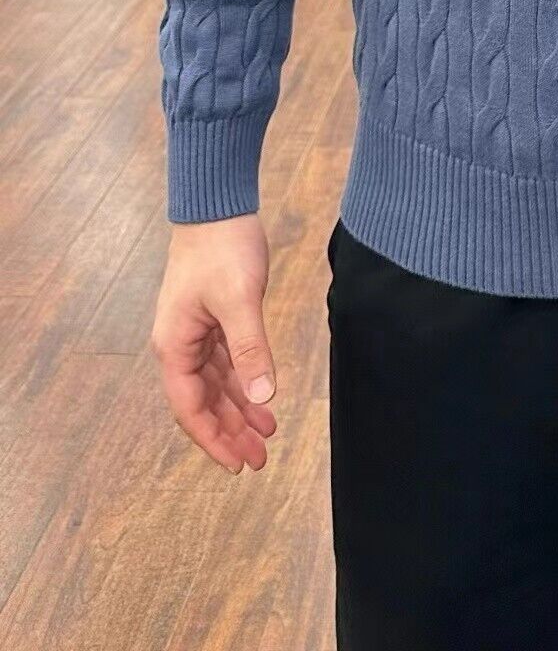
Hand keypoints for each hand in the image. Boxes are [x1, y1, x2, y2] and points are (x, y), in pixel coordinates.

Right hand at [152, 213, 277, 473]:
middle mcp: (180, 345)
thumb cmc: (222, 248)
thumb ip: (251, 350)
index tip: (237, 465)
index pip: (191, 409)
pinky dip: (244, 381)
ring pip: (217, 385)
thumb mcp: (238, 301)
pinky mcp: (214, 319)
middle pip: (203, 402)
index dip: (214, 440)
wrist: (217, 206)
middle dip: (230, 432)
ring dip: (239, 410)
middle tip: (259, 460)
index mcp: (175, 347)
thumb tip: (262, 398)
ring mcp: (196, 332)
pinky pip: (227, 363)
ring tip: (267, 435)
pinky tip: (262, 397)